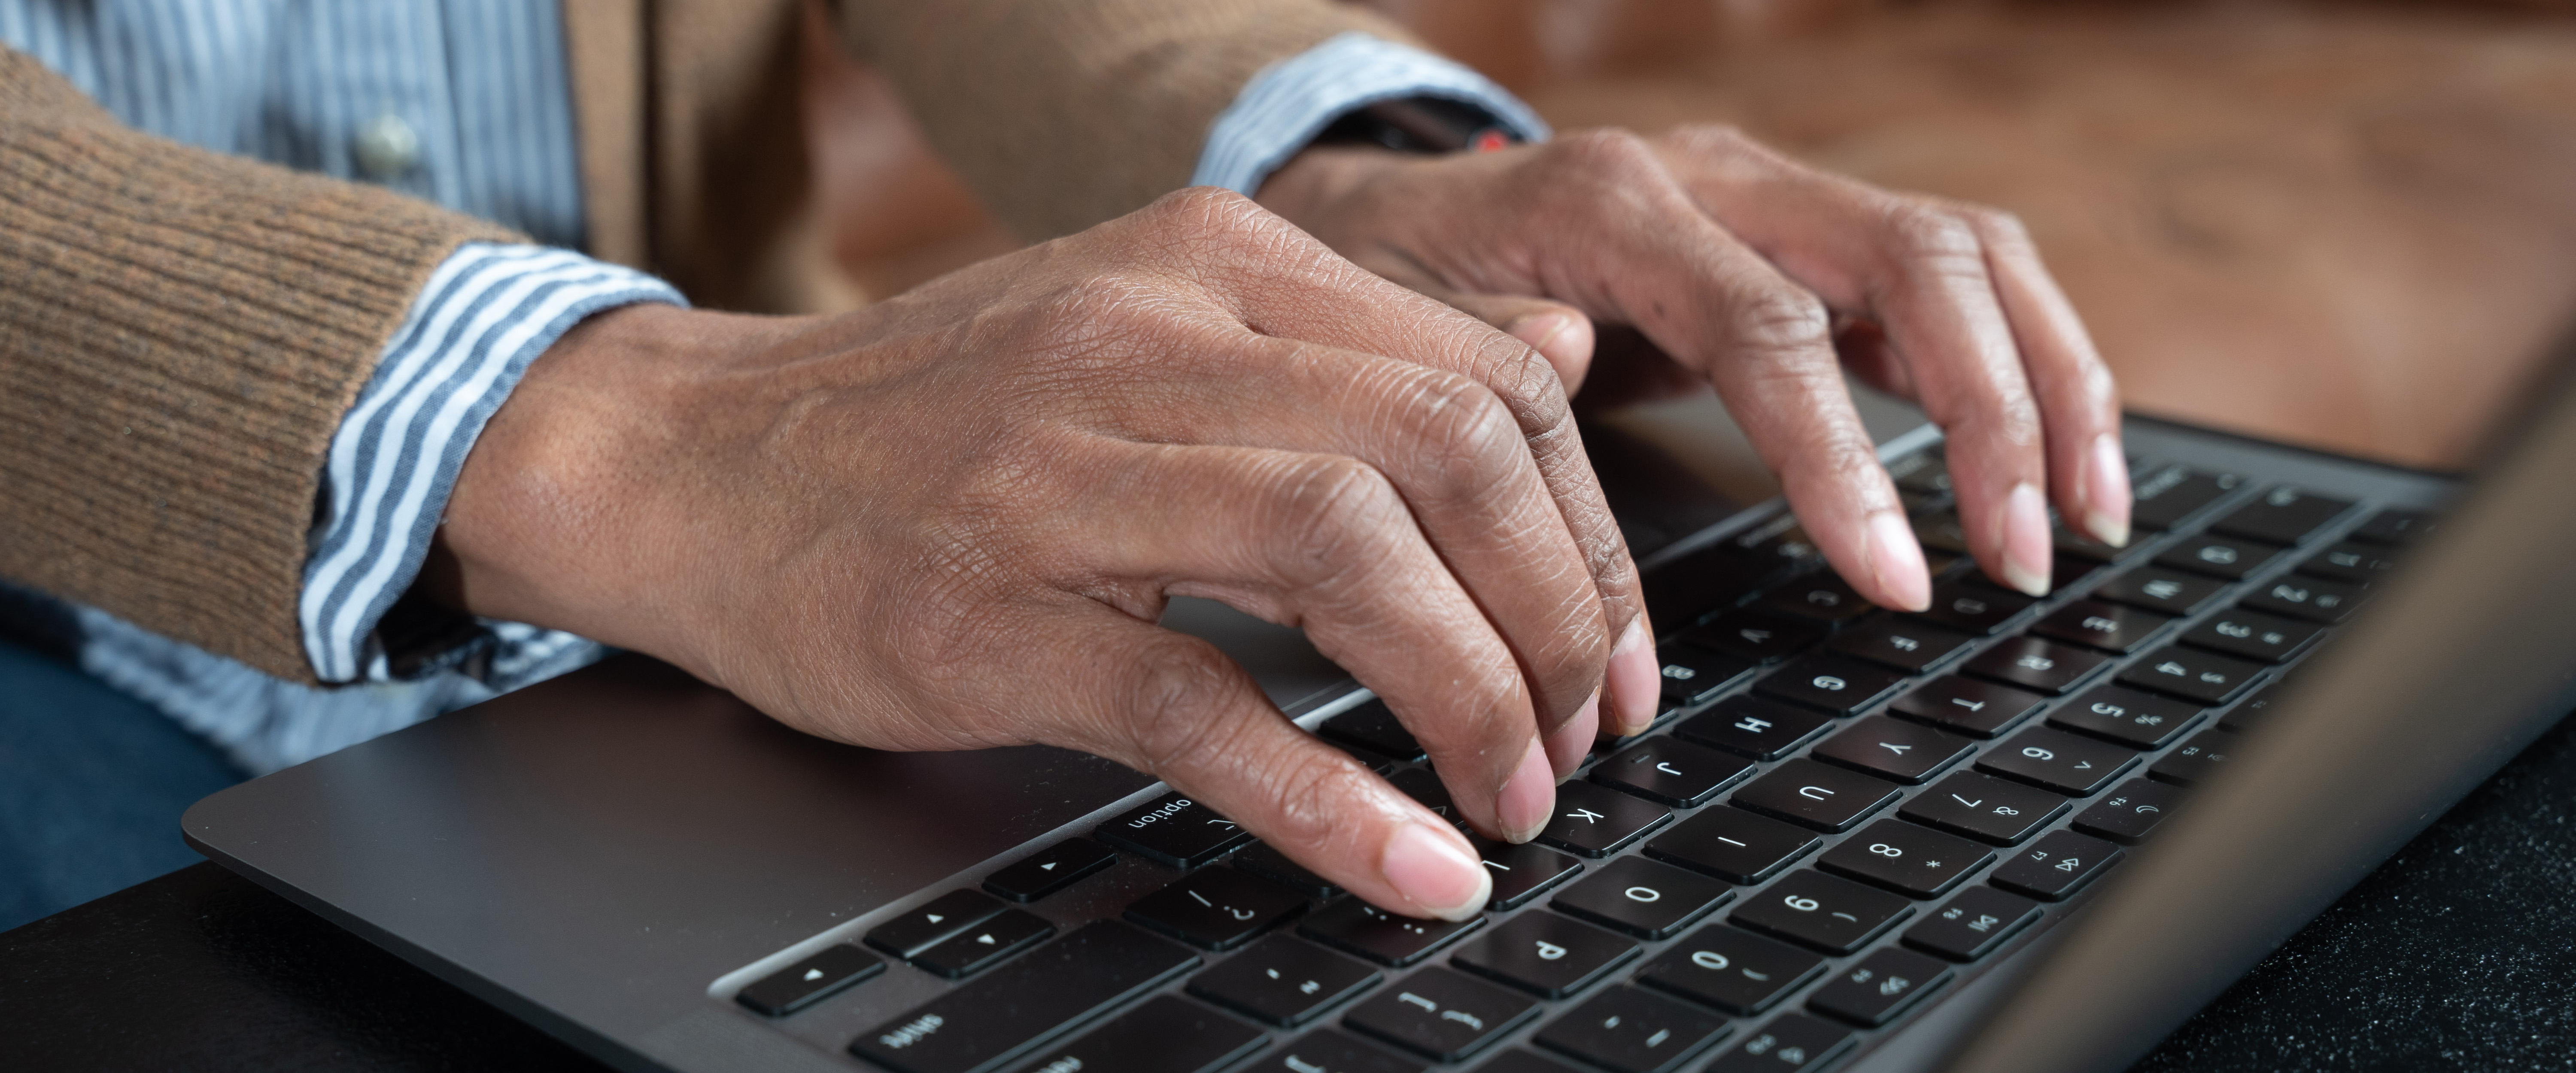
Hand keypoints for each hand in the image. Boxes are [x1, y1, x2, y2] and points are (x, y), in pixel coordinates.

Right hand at [427, 190, 1666, 919]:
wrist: (700, 457)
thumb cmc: (942, 414)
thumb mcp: (1157, 325)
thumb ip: (1359, 346)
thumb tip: (1564, 365)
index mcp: (1213, 264)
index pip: (1482, 379)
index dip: (1588, 530)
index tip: (1614, 643)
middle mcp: (1149, 341)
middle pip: (1443, 456)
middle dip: (1557, 615)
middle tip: (1579, 733)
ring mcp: (1058, 477)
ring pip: (1347, 557)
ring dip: (1469, 696)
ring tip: (1511, 794)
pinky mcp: (987, 616)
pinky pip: (1202, 705)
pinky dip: (1331, 797)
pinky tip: (1409, 860)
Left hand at [1259, 127, 2130, 611]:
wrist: (1395, 213)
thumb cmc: (1397, 281)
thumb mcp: (1401, 320)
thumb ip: (1486, 347)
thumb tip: (1568, 360)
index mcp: (1613, 202)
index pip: (1769, 325)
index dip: (1842, 454)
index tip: (1892, 574)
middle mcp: (1716, 179)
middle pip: (1912, 259)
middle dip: (1993, 410)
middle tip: (2023, 553)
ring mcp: (1776, 199)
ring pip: (1963, 255)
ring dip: (2045, 381)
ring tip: (2085, 514)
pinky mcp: (1811, 239)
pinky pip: (1951, 282)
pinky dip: (2020, 367)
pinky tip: (2054, 461)